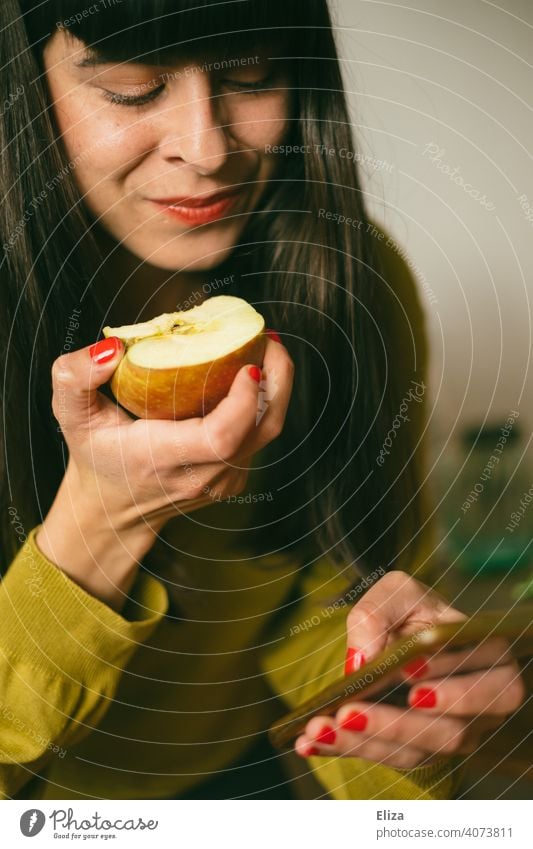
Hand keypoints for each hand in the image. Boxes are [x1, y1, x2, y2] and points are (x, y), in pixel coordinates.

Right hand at [37, 331, 293, 607]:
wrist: (113, 508)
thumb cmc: (95, 453)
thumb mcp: (71, 413)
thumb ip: (75, 375)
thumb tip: (112, 348)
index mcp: (163, 459)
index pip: (221, 437)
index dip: (244, 400)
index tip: (248, 363)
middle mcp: (201, 476)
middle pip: (262, 430)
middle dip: (278, 380)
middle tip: (270, 339)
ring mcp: (223, 481)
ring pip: (268, 432)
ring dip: (276, 386)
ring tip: (266, 347)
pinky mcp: (235, 477)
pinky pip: (261, 436)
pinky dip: (265, 401)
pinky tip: (252, 373)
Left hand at [295, 571, 525, 767]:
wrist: (398, 638)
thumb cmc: (411, 613)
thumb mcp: (397, 594)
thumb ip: (380, 611)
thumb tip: (363, 656)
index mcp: (490, 656)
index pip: (488, 677)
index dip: (454, 683)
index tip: (407, 671)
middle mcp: (482, 704)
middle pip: (454, 729)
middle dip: (399, 724)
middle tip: (350, 712)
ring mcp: (453, 733)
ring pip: (416, 750)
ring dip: (365, 741)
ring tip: (320, 727)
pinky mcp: (421, 750)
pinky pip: (386, 758)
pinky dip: (346, 748)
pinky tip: (310, 740)